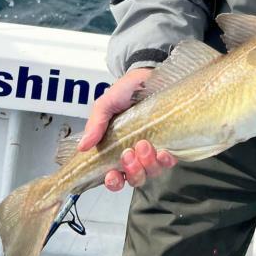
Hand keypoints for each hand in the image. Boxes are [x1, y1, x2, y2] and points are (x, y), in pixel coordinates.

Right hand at [78, 67, 176, 190]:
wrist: (148, 74)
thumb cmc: (126, 90)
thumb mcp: (106, 104)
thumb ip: (95, 123)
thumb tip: (83, 146)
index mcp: (116, 149)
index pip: (114, 176)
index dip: (113, 182)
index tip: (112, 174)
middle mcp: (135, 154)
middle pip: (134, 178)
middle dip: (131, 171)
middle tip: (128, 153)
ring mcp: (154, 150)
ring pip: (151, 172)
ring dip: (147, 164)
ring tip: (144, 144)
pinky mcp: (171, 143)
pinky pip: (169, 161)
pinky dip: (166, 160)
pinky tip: (163, 151)